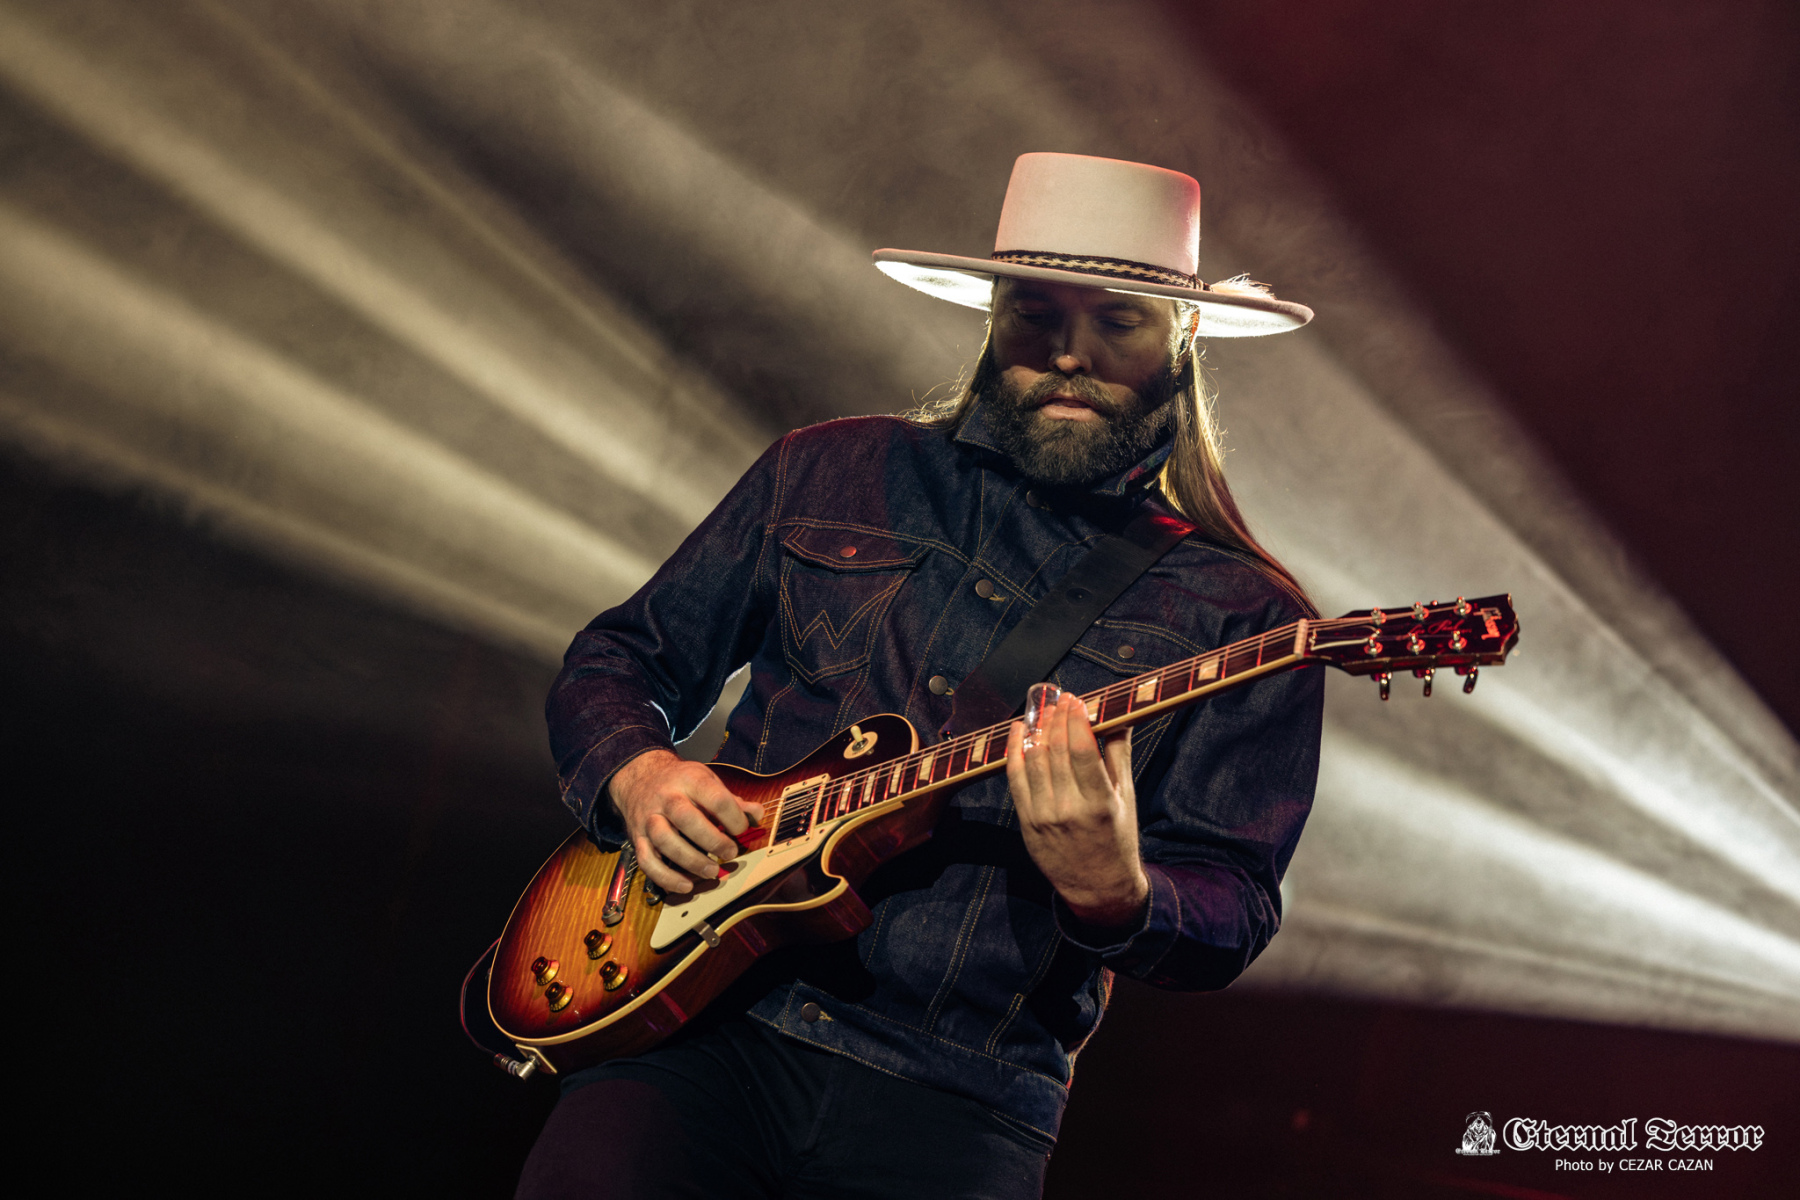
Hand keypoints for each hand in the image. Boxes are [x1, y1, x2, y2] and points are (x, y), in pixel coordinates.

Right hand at [607, 749, 763, 893]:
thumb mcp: (706, 781)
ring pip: (666, 841)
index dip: (734, 818)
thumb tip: (757, 814)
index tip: (742, 829)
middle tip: (730, 853)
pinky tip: (686, 885)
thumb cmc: (680, 782)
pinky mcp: (638, 837)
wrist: (640, 777)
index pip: (715, 798)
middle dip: (712, 840)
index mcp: (689, 780)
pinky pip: (647, 861)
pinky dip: (666, 877)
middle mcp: (667, 798)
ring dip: (691, 861)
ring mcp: (649, 818)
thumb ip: (732, 800)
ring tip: (711, 871)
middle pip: (687, 819)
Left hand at [1005, 693, 1149, 931]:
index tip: (1076, 700)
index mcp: (1099, 804)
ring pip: (1033, 760)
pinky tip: (1019, 731)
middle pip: (1054, 751)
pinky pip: (1015, 779)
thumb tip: (1117, 716)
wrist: (1097, 887)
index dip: (1075, 719)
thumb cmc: (1117, 839)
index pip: (1080, 750)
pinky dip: (1014, 751)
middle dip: (1055, 718)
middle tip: (1058, 698)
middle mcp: (1068, 810)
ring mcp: (1043, 817)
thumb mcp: (1126, 798)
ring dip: (1035, 729)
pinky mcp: (1026, 823)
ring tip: (1042, 709)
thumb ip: (1118, 755)